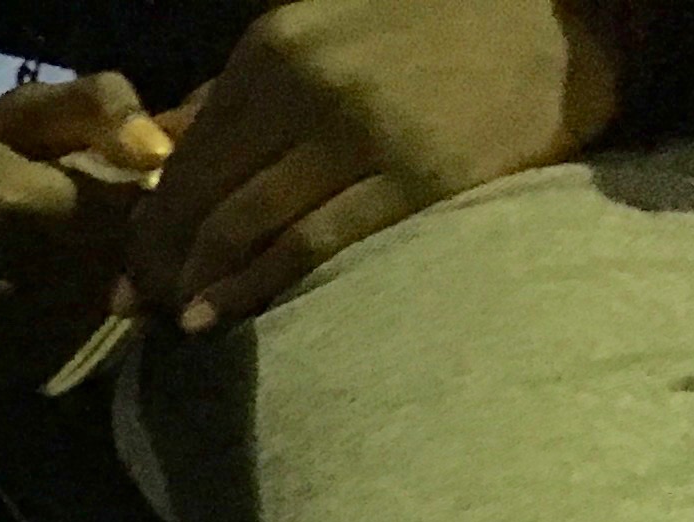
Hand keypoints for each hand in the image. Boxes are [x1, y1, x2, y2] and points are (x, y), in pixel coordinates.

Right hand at [0, 69, 174, 400]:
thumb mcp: (19, 111)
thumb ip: (99, 106)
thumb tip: (156, 155)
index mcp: (7, 206)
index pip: (117, 219)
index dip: (125, 211)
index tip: (109, 199)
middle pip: (100, 278)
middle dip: (104, 257)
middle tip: (75, 239)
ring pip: (77, 327)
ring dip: (78, 303)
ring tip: (46, 275)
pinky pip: (42, 363)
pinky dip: (45, 339)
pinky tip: (19, 311)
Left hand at [128, 0, 627, 334]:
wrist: (564, 21)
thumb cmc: (433, 32)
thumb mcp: (322, 37)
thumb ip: (239, 92)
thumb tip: (154, 143)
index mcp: (277, 47)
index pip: (183, 151)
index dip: (147, 218)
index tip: (129, 265)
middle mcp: (308, 86)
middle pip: (200, 194)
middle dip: (155, 261)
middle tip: (135, 307)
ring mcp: (362, 133)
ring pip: (239, 225)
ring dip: (190, 283)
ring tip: (170, 319)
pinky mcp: (414, 178)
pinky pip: (306, 247)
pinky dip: (247, 289)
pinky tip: (210, 319)